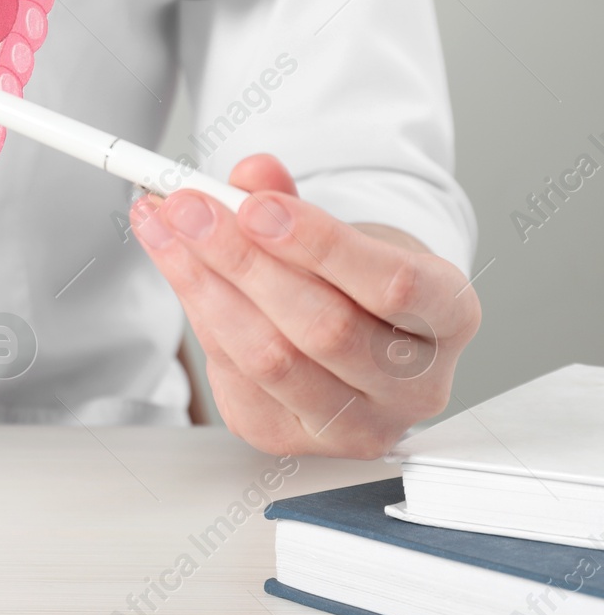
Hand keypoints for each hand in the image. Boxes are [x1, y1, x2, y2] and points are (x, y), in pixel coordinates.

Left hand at [130, 154, 480, 457]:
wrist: (357, 334)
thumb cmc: (354, 277)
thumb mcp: (340, 228)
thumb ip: (293, 200)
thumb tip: (251, 175)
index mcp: (449, 318)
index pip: (393, 284)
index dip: (319, 244)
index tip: (254, 205)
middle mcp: (414, 385)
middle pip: (323, 328)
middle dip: (241, 260)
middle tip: (187, 209)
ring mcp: (356, 425)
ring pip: (270, 359)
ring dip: (203, 287)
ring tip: (165, 231)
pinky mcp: (290, 439)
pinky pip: (234, 379)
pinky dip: (198, 317)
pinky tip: (177, 270)